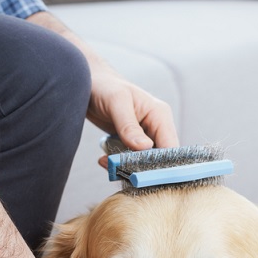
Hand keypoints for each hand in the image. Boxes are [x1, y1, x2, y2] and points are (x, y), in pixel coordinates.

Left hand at [25, 11, 178, 163]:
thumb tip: (144, 147)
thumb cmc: (104, 86)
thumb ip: (129, 125)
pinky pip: (130, 160)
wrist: (86, 83)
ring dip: (126, 167)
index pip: (171, 147)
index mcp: (160, 115)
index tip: (144, 175)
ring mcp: (144, 136)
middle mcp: (156, 127)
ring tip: (107, 163)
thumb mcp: (117, 102)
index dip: (163, 165)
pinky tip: (104, 160)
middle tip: (119, 170)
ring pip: (144, 162)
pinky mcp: (131, 143)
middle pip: (160, 159)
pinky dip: (118, 164)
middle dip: (141, 168)